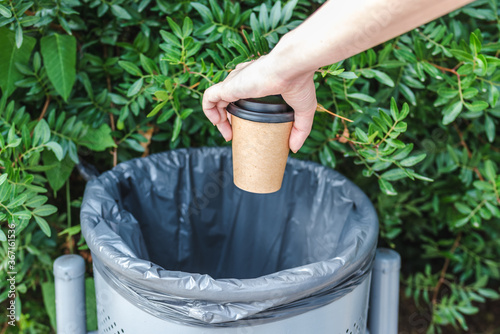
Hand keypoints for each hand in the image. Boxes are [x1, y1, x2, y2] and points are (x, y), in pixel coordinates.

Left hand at [202, 54, 316, 152]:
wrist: (292, 66)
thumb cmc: (299, 82)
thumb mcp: (303, 111)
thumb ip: (300, 130)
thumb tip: (295, 149)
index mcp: (259, 80)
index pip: (243, 95)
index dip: (241, 113)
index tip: (245, 129)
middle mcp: (244, 79)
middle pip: (229, 99)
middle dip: (228, 119)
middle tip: (234, 136)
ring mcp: (235, 82)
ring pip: (217, 100)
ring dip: (218, 118)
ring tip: (227, 135)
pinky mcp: (228, 85)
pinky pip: (209, 98)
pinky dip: (208, 110)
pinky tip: (217, 123)